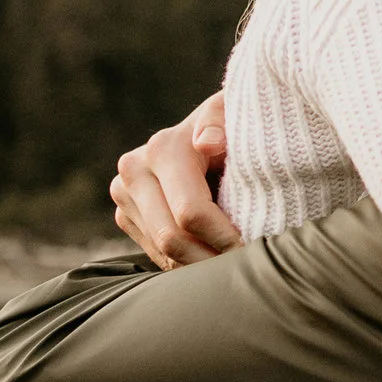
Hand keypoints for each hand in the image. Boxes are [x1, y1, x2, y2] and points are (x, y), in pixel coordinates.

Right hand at [111, 94, 239, 268]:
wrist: (207, 133)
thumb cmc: (232, 125)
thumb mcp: (234, 115)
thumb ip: (222, 123)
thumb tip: (207, 143)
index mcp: (163, 149)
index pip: (190, 212)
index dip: (225, 237)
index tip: (255, 249)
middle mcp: (134, 172)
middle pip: (172, 238)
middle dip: (213, 258)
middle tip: (247, 266)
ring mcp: (125, 196)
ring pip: (163, 253)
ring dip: (202, 266)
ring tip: (235, 266)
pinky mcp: (126, 215)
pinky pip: (157, 255)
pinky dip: (188, 264)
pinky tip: (215, 258)